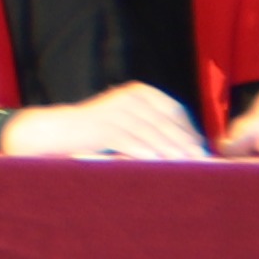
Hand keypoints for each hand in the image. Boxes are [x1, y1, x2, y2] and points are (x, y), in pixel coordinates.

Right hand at [0, 83, 201, 159]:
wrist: (55, 131)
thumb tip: (189, 146)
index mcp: (139, 92)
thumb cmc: (97, 133)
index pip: (174, 110)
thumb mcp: (127, 121)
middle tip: (202, 161)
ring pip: (151, 132)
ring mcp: (115, 110)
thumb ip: (153, 126)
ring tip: (187, 166)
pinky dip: (145, 153)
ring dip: (171, 150)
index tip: (203, 149)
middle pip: (166, 122)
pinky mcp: (102, 126)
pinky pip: (130, 141)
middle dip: (185, 142)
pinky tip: (158, 165)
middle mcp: (129, 97)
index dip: (191, 130)